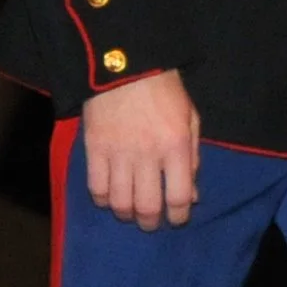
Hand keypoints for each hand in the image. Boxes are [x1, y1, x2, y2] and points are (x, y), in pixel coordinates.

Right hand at [82, 68, 199, 228]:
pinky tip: (109, 196)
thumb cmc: (163, 89)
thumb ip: (192, 158)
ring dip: (126, 214)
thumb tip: (191, 195)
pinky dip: (103, 199)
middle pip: (148, 207)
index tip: (177, 218)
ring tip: (130, 211)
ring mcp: (118, 153)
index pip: (179, 197)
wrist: (124, 64)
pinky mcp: (94, 148)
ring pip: (120, 203)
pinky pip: (96, 188)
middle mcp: (148, 154)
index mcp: (176, 145)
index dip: (180, 216)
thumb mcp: (189, 118)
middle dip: (151, 222)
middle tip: (151, 222)